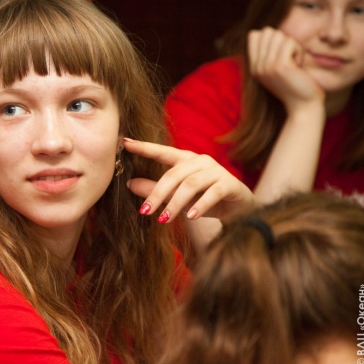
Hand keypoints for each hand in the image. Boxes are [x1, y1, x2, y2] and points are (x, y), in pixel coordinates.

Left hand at [123, 138, 253, 222]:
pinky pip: (212, 193)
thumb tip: (129, 184)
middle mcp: (200, 161)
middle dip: (157, 194)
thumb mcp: (176, 198)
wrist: (239, 210)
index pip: (162, 152)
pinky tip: (192, 217)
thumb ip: (155, 190)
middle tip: (144, 212)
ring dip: (176, 204)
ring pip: (191, 184)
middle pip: (174, 174)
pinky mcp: (229, 183)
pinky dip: (201, 205)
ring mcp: (216, 170)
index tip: (125, 142)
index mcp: (185, 160)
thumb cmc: (204, 201)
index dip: (144, 147)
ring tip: (164, 220)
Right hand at [248, 27, 324, 112]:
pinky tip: (298, 66)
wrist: (303, 107)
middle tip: (289, 59)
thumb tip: (266, 30)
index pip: (254, 35)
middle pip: (267, 32)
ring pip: (279, 35)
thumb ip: (269, 53)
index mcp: (254, 67)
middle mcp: (257, 66)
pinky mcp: (280, 66)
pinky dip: (298, 51)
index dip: (271, 38)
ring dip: (292, 46)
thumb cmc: (296, 86)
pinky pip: (290, 42)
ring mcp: (266, 66)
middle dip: (283, 40)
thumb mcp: (277, 69)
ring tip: (294, 63)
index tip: (280, 55)